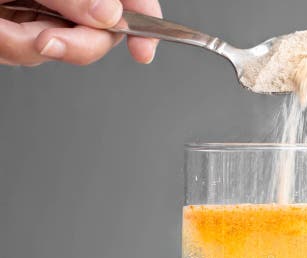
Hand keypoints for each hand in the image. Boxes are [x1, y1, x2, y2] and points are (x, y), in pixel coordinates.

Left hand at [0, 0, 160, 65]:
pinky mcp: (16, 38)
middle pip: (100, 34)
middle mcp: (64, 3)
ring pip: (60, 50)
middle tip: (48, 41)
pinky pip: (25, 55)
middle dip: (76, 45)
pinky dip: (8, 47)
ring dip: (27, 44)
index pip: (128, 1)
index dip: (145, 23)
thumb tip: (110, 14)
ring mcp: (40, 19)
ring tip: (2, 27)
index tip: (143, 51)